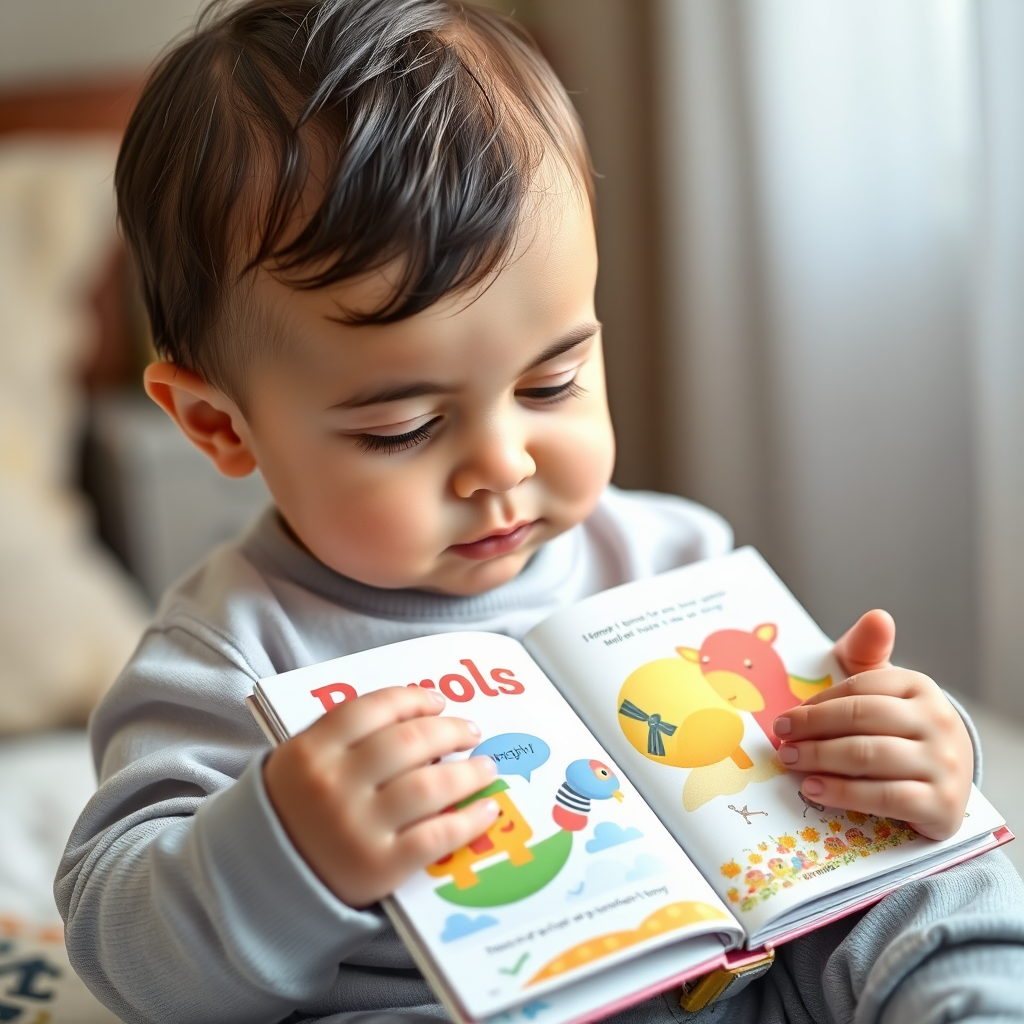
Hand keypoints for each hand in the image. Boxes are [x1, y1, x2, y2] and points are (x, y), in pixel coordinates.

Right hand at [263, 686, 498, 906]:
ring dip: (468, 773)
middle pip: (408, 741)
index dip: (412, 699)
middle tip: (470, 732)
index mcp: (310, 752)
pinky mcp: (379, 867)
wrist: (264, 882)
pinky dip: (469, 820)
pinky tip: (486, 810)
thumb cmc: (295, 812)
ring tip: (486, 767)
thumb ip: (347, 737)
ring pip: (429, 785)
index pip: (372, 708)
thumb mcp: (303, 764)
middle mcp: (333, 785)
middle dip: (450, 731)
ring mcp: (356, 827)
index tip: (437, 701)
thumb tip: (421, 717)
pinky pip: (436, 836)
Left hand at [773, 610, 972, 839]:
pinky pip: (884, 797)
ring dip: (820, 758)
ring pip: (870, 756)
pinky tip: (813, 789)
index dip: (816, 704)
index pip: (858, 689)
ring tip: (790, 762)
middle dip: (812, 728)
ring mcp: (944, 764)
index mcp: (919, 686)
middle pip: (861, 719)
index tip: (785, 718)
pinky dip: (843, 793)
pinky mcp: (942, 805)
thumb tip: (877, 617)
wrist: (945, 778)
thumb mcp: (884, 686)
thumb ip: (868, 651)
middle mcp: (938, 722)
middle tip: (780, 740)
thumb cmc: (899, 725)